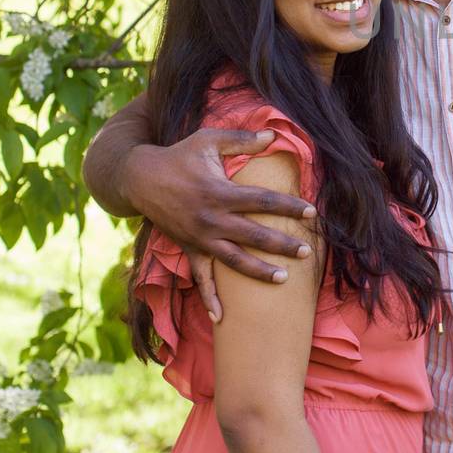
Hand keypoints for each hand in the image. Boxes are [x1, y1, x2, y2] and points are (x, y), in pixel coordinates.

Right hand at [122, 128, 316, 322]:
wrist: (140, 178)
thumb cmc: (179, 156)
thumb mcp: (209, 140)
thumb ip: (242, 139)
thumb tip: (274, 134)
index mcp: (220, 192)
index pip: (263, 201)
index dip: (289, 206)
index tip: (312, 213)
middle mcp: (212, 219)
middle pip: (254, 235)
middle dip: (282, 244)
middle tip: (307, 252)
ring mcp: (199, 238)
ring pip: (234, 260)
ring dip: (259, 271)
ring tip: (283, 279)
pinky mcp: (189, 249)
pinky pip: (200, 278)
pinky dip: (210, 298)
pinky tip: (221, 318)